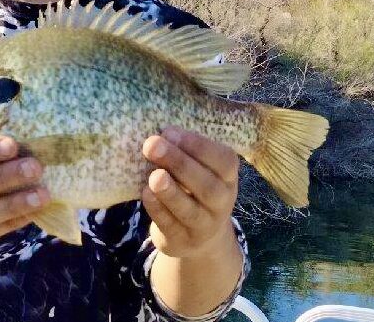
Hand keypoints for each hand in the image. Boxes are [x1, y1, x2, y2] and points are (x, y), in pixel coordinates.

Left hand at [141, 127, 239, 258]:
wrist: (199, 236)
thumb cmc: (193, 187)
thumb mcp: (198, 168)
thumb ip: (183, 151)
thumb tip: (158, 132)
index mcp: (227, 177)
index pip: (223, 161)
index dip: (198, 145)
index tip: (170, 131)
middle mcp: (222, 202)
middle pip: (206, 185)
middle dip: (179, 163)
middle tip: (152, 145)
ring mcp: (204, 226)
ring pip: (190, 210)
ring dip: (170, 191)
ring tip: (154, 175)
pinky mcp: (182, 242)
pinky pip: (171, 226)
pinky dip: (158, 210)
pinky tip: (146, 194)